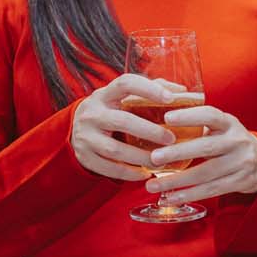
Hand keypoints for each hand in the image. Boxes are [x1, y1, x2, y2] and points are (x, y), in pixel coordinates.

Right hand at [71, 74, 189, 180]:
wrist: (75, 129)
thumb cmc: (111, 110)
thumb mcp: (122, 97)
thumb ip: (151, 90)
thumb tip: (182, 91)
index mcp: (105, 94)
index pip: (126, 84)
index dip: (149, 89)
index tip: (171, 99)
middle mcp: (92, 113)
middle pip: (123, 121)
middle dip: (150, 131)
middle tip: (171, 139)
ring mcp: (85, 136)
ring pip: (115, 149)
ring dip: (141, 157)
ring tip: (161, 161)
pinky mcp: (84, 156)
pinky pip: (109, 168)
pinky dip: (129, 173)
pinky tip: (145, 173)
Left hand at [144, 105, 256, 202]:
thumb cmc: (228, 140)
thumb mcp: (220, 126)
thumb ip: (198, 121)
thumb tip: (162, 108)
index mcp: (229, 123)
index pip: (210, 115)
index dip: (189, 116)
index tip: (167, 118)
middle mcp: (237, 141)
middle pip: (206, 147)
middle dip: (178, 153)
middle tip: (154, 157)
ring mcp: (241, 163)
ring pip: (205, 173)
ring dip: (177, 180)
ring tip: (152, 185)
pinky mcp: (240, 182)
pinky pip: (211, 190)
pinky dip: (188, 195)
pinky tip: (170, 197)